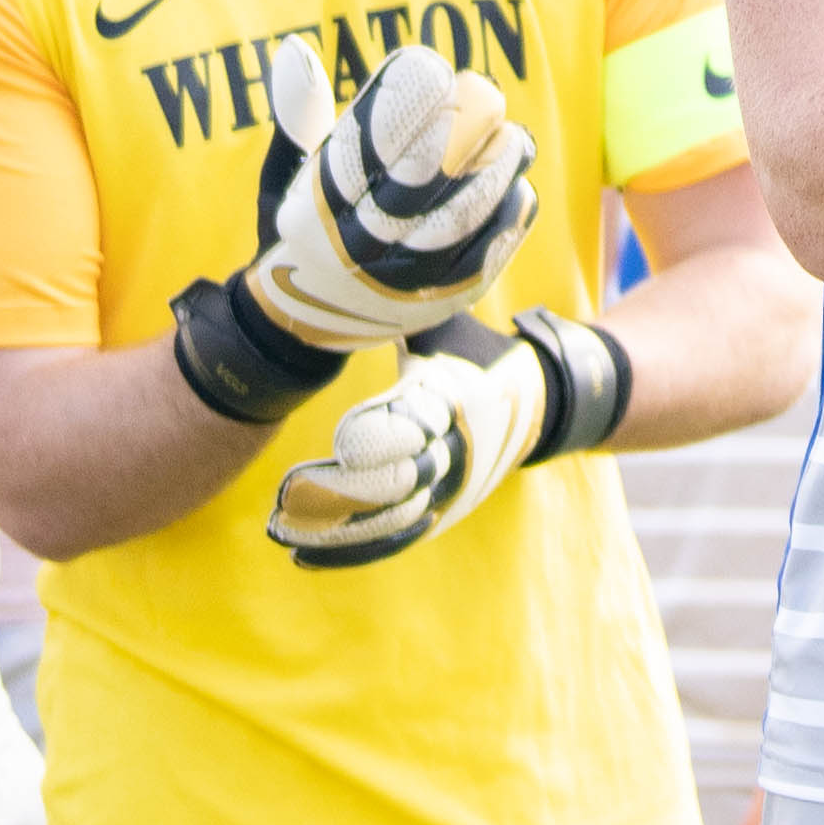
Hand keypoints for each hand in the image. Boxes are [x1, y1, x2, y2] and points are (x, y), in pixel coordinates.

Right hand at [241, 35, 535, 353]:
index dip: (401, 104)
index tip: (429, 66)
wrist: (307, 323)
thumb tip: (297, 48)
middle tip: (484, 92)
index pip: (360, 149)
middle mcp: (352, 251)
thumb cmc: (304, 228)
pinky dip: (506, 219)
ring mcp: (398, 283)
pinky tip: (516, 184)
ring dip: (492, 172)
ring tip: (514, 137)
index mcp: (312, 212)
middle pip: (415, 184)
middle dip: (457, 130)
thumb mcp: (287, 174)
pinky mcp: (439, 304)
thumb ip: (300, 113)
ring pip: (456, 222)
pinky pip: (483, 258)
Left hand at [269, 319, 549, 568]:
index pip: (417, 422)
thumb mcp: (443, 321)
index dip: (380, 436)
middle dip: (344, 493)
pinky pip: (396, 538)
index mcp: (454, 395)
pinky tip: (303, 556)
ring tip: (281, 532)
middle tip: (287, 495)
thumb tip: (338, 268)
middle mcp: (457, 448)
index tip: (340, 442)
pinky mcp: (444, 511)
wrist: (541, 400)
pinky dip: (351, 551)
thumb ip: (395, 306)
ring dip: (337, 531)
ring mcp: (452, 487)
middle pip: (400, 481)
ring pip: (393, 520)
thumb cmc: (475, 351)